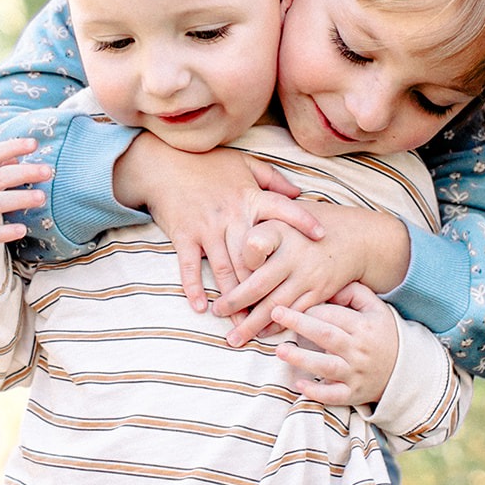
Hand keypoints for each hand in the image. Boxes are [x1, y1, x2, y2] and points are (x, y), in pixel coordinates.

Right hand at [114, 135, 325, 312]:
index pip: (282, 209)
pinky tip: (202, 307)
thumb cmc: (206, 163)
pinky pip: (190, 265)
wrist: (163, 162)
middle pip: (253, 257)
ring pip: (225, 268)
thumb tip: (299, 193)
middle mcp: (231, 215)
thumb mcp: (243, 162)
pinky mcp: (184, 235)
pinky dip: (194, 287)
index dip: (303, 221)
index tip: (321, 238)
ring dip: (234, 298)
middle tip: (278, 310)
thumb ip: (272, 178)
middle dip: (265, 286)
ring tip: (242, 323)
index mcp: (248, 197)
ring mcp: (207, 227)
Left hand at [215, 203, 408, 344]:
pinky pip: (294, 313)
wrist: (357, 238)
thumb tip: (229, 235)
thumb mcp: (286, 212)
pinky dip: (276, 326)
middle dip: (235, 302)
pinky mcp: (319, 292)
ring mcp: (308, 276)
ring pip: (275, 306)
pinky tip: (261, 334)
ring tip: (234, 337)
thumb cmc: (309, 224)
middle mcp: (294, 254)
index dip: (239, 258)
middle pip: (258, 283)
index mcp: (281, 229)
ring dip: (252, 324)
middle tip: (218, 311)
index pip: (253, 244)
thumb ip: (261, 221)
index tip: (226, 266)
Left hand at [270, 283, 398, 407]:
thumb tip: (329, 286)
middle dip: (299, 324)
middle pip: (326, 336)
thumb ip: (355, 293)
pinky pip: (334, 395)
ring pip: (326, 366)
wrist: (405, 370)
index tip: (290, 304)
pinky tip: (299, 384)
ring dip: (302, 358)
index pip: (333, 315)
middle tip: (275, 313)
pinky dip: (317, 392)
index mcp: (363, 326)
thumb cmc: (383, 334)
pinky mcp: (353, 393)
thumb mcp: (376, 308)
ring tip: (279, 350)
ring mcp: (355, 373)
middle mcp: (358, 350)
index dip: (310, 308)